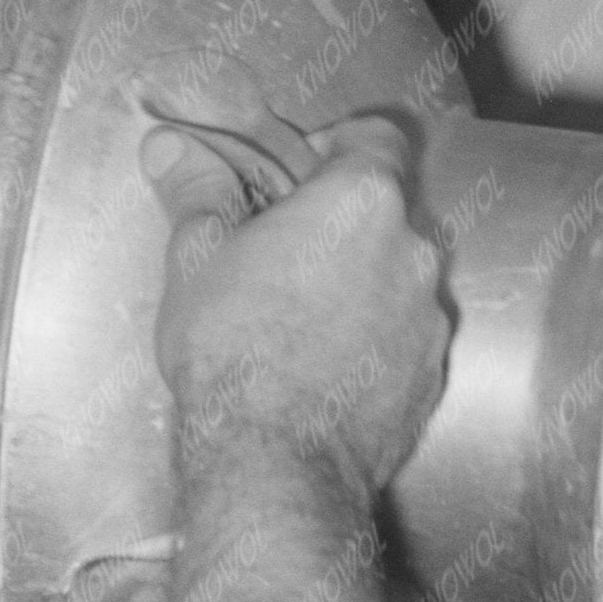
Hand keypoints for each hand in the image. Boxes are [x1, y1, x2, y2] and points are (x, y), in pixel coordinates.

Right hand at [153, 108, 452, 500]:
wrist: (274, 462)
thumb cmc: (232, 348)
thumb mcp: (198, 259)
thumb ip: (197, 191)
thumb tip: (169, 147)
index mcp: (362, 201)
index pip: (377, 138)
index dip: (339, 147)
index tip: (300, 173)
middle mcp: (414, 249)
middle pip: (386, 213)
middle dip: (340, 226)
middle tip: (282, 255)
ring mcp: (430, 316)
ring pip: (396, 277)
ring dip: (359, 284)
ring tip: (298, 321)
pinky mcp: (432, 374)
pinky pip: (403, 336)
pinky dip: (373, 339)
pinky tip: (324, 367)